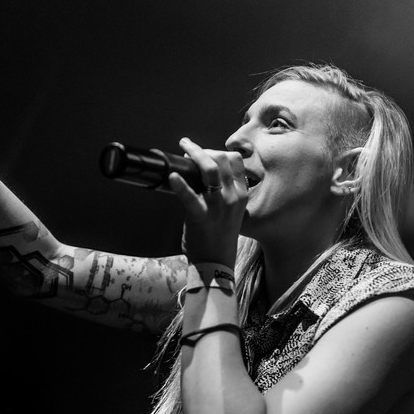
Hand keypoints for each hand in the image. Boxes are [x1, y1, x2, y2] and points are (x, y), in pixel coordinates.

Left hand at [168, 137, 247, 267]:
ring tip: (184, 149)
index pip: (236, 160)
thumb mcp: (231, 212)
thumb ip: (223, 193)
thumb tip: (205, 176)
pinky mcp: (201, 216)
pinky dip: (179, 185)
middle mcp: (233, 197)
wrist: (216, 264)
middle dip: (204, 150)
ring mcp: (218, 206)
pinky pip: (190, 196)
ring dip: (195, 153)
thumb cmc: (220, 238)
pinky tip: (171, 177)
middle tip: (190, 151)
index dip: (219, 152)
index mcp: (241, 194)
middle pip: (222, 159)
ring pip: (209, 169)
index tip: (206, 153)